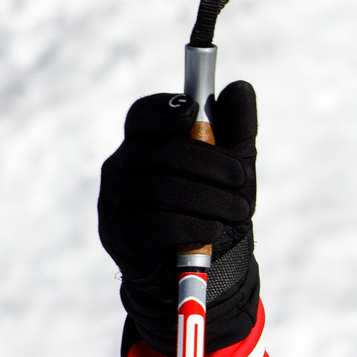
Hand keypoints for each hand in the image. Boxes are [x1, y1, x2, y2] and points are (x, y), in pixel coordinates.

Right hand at [98, 81, 258, 351]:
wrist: (203, 270)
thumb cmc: (213, 208)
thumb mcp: (232, 169)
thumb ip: (236, 129)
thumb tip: (240, 87)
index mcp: (144, 143)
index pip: (142, 115)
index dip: (165, 110)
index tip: (194, 113)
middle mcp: (121, 168)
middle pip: (159, 152)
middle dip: (209, 163)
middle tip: (242, 179)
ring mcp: (114, 202)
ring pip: (160, 189)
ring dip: (210, 199)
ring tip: (240, 211)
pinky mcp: (118, 236)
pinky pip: (154, 224)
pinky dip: (192, 225)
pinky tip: (213, 230)